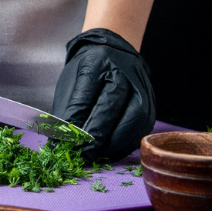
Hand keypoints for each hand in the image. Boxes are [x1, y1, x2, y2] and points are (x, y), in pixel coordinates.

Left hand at [52, 28, 155, 161]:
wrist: (115, 55)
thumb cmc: (88, 72)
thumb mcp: (71, 83)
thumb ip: (66, 112)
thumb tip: (60, 144)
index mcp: (97, 61)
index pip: (85, 94)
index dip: (76, 121)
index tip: (67, 141)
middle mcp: (123, 71)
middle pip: (111, 106)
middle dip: (96, 135)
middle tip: (82, 154)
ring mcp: (142, 86)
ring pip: (133, 118)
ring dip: (114, 142)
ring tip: (97, 155)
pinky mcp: (152, 103)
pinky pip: (142, 127)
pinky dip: (126, 144)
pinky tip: (111, 151)